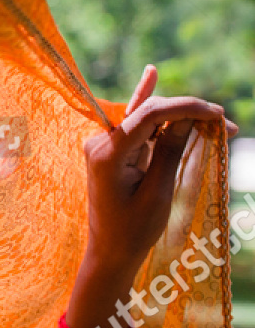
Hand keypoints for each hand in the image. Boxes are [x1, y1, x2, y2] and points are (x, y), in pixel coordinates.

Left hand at [82, 65, 236, 281]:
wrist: (110, 253)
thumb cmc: (132, 230)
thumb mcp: (158, 192)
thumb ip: (170, 151)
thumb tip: (189, 116)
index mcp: (107, 154)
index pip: (150, 114)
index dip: (187, 107)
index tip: (218, 115)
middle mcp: (101, 144)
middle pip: (150, 113)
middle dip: (189, 113)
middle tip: (226, 124)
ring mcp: (106, 147)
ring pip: (149, 120)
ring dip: (182, 118)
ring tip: (218, 123)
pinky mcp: (114, 152)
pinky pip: (138, 125)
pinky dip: (152, 105)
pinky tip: (151, 74)